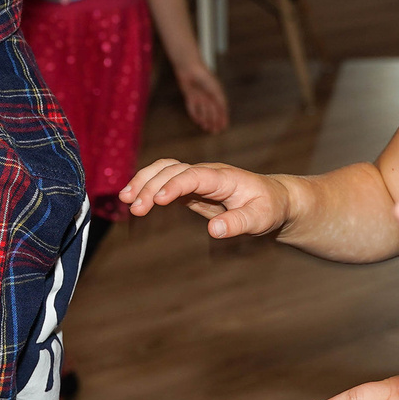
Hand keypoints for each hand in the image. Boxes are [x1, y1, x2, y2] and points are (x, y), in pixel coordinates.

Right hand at [119, 157, 286, 238]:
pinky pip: (165, 180)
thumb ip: (238, 223)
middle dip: (151, 185)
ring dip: (144, 181)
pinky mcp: (190, 187)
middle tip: (135, 209)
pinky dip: (147, 185)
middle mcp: (207, 173)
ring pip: (165, 169)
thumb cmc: (268, 207)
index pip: (194, 175)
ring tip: (125, 199)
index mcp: (223, 177)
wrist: (273, 198)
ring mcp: (197, 178)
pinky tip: (132, 198)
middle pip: (173, 169)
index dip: (175, 185)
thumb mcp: (260, 218)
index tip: (158, 200)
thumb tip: (213, 230)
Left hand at [175, 62, 229, 133]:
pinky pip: (192, 109)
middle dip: (214, 122)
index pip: (221, 109)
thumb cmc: (205, 77)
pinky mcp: (189, 97)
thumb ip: (221, 101)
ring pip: (203, 112)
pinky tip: (198, 121)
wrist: (190, 69)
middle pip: (212, 112)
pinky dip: (195, 115)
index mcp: (216, 94)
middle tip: (215, 131)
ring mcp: (199, 97)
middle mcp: (208, 96)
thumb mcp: (216, 90)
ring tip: (206, 128)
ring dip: (205, 120)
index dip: (223, 118)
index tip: (224, 127)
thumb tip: (225, 112)